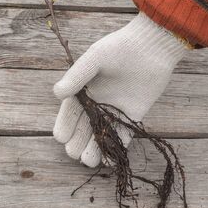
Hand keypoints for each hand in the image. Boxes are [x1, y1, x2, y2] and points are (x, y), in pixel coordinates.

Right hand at [53, 12, 187, 166]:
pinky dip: (117, 146)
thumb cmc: (119, 48)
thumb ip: (77, 76)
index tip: (61, 137)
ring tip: (89, 162)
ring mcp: (116, 109)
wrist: (151, 46)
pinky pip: (123, 134)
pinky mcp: (134, 114)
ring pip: (102, 133)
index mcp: (85, 89)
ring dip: (95, 148)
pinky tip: (110, 159)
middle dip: (78, 141)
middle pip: (84, 126)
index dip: (65, 124)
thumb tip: (56, 94)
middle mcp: (98, 102)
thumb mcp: (94, 58)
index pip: (71, 111)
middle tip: (73, 153)